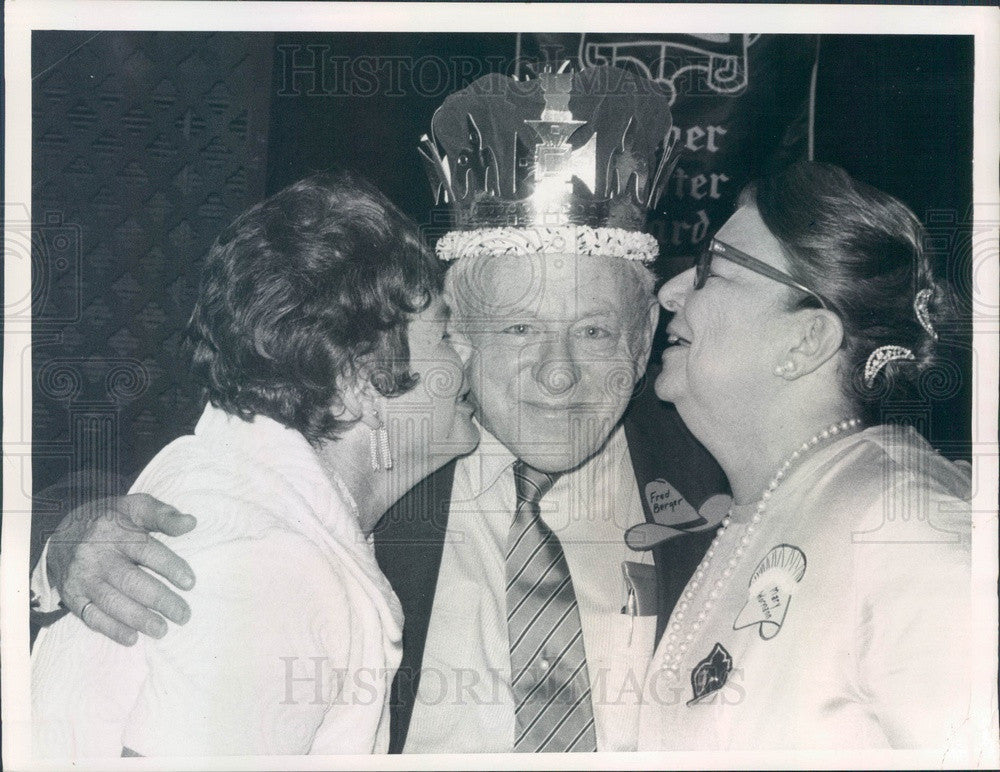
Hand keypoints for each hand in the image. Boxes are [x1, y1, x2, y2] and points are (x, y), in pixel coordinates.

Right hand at [47, 494, 197, 645]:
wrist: (61, 534)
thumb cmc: (111, 521)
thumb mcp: (135, 507)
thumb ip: (163, 515)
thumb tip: (191, 523)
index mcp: (114, 531)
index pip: (146, 550)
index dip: (169, 567)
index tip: (190, 583)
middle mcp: (95, 556)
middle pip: (130, 580)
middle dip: (159, 599)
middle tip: (183, 615)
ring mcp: (81, 578)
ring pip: (111, 602)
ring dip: (139, 619)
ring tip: (163, 630)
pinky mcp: (72, 597)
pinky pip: (91, 616)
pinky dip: (112, 630)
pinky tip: (133, 638)